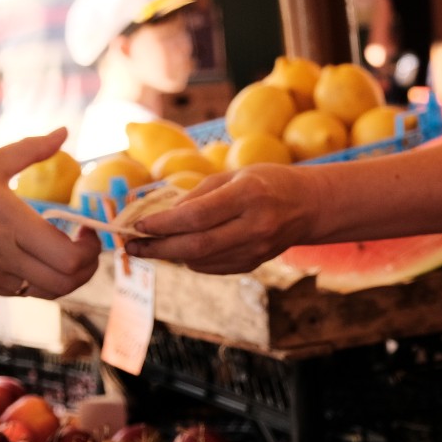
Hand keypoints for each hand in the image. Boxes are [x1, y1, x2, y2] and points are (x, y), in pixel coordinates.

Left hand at [126, 164, 319, 272]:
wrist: (309, 206)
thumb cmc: (268, 182)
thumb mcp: (235, 175)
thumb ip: (199, 195)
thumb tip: (163, 217)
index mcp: (248, 196)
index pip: (196, 216)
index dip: (162, 224)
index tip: (139, 225)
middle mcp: (254, 227)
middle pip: (196, 246)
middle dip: (158, 248)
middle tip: (132, 246)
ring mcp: (257, 250)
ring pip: (201, 261)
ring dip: (171, 255)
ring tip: (151, 246)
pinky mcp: (255, 264)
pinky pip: (213, 267)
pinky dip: (191, 260)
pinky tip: (182, 249)